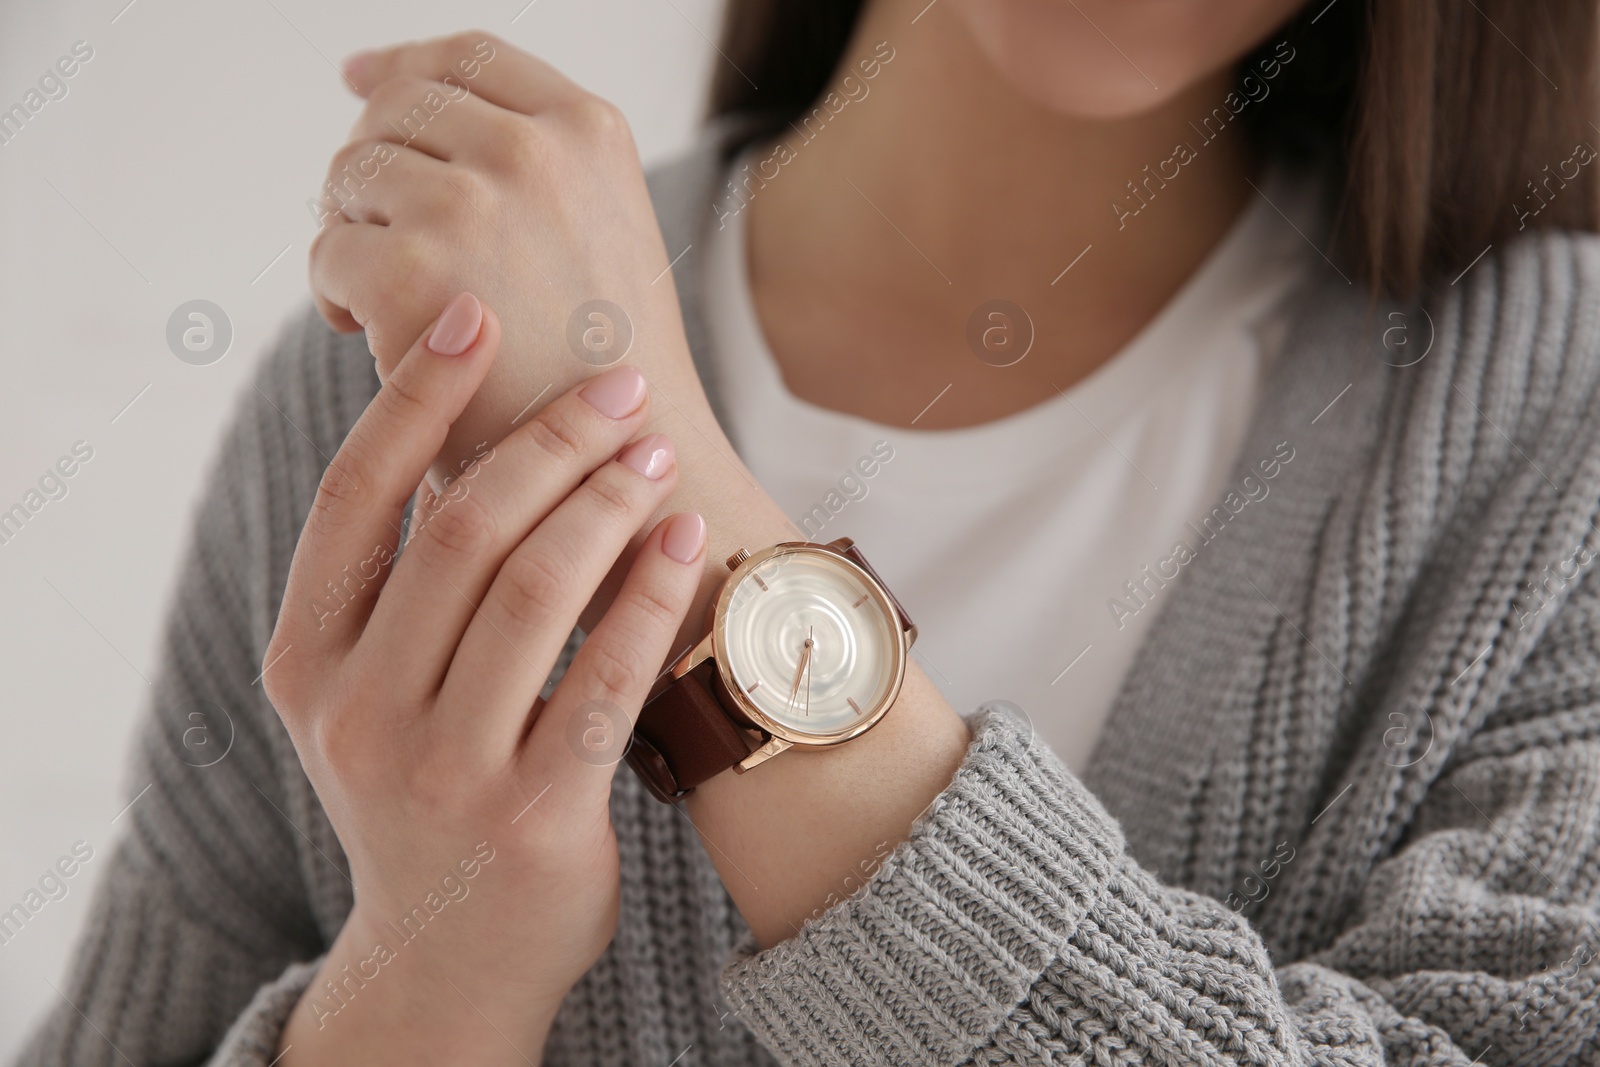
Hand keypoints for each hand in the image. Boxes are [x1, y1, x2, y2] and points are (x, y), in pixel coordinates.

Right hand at [265, 293, 707, 1063]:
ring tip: (656, 451)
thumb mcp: (372, 691)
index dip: (415, 396)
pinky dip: (652, 592)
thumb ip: (402, 583)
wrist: (446, 955)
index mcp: (308, 661)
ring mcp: (442, 771)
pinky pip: (608, 676)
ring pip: (537, 592)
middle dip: (550, 440)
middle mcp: (359, 713)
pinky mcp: (533, 817)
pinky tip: (686, 539)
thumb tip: (467, 424)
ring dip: (608, 502)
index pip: (355, 498)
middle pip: (463, 531)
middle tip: (619, 386)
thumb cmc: (423, 787)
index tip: (473, 314)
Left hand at [308, 31, 696, 485]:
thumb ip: (521, 153)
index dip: (403, 66)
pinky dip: (336, 294)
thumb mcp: (598, 222)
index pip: (468, 55)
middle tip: (387, 246)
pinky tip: (376, 336)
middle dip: (376, 171)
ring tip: (391, 298)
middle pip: (395, 109)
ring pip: (351, 175)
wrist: (628, 468)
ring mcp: (470, 206)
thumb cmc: (603, 364)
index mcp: (588, 129)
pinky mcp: (411, 273)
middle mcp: (531, 149)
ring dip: (354, 232)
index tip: (360, 82)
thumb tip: (372, 75)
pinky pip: (327, 249)